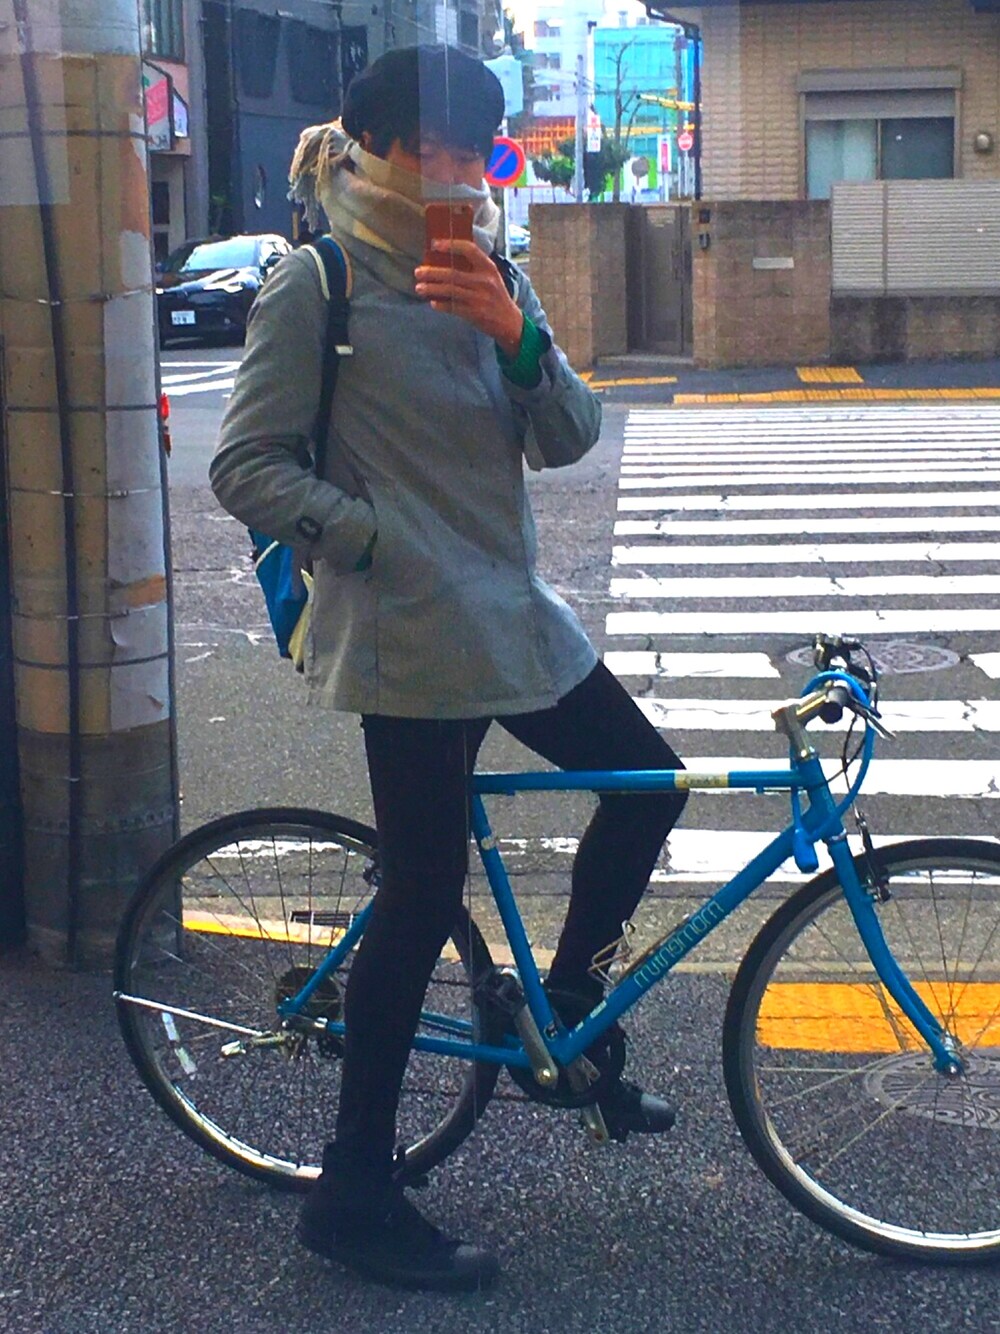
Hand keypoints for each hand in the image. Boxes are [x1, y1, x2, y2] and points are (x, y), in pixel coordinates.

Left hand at [414, 240, 523, 357]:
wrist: (509, 322)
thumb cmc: (495, 296)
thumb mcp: (491, 277)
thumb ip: (474, 267)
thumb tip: (445, 258)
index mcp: (488, 268)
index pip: (469, 250)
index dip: (451, 245)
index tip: (435, 244)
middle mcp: (484, 281)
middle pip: (453, 273)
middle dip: (432, 272)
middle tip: (418, 271)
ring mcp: (479, 298)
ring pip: (450, 290)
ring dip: (432, 288)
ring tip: (419, 287)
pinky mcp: (475, 313)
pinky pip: (453, 307)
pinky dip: (441, 305)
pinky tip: (433, 303)